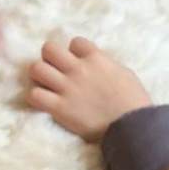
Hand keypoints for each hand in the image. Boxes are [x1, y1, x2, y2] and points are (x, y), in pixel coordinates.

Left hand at [27, 36, 149, 140]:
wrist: (132, 127)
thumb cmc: (133, 101)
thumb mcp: (123, 73)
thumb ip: (105, 64)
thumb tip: (95, 63)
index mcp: (96, 58)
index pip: (75, 42)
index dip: (75, 52)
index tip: (78, 62)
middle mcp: (78, 69)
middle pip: (49, 49)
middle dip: (50, 57)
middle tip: (55, 69)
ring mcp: (67, 88)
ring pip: (36, 69)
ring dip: (39, 75)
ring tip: (46, 84)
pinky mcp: (59, 108)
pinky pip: (34, 95)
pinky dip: (36, 97)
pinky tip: (44, 101)